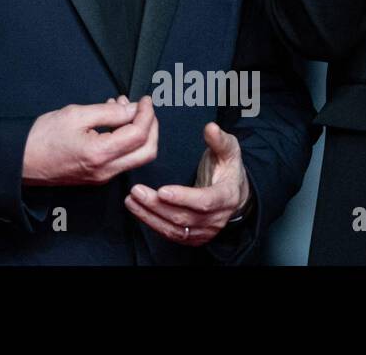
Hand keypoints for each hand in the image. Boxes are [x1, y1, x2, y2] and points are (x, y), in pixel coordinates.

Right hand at [22, 95, 156, 185]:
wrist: (22, 161)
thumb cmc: (42, 137)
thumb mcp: (75, 115)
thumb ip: (108, 112)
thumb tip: (132, 109)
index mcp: (100, 153)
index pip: (139, 134)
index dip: (146, 114)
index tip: (145, 99)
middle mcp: (106, 170)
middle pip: (147, 151)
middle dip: (152, 127)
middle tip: (143, 107)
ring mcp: (103, 176)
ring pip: (137, 157)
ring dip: (139, 132)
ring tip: (122, 108)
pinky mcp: (98, 177)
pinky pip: (122, 159)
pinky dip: (126, 140)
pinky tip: (113, 122)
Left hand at [125, 122, 248, 245]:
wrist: (234, 194)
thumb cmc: (227, 169)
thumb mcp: (229, 151)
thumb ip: (219, 140)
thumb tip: (211, 128)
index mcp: (227, 196)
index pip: (205, 201)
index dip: (184, 197)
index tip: (162, 190)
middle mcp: (216, 218)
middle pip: (184, 217)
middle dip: (158, 206)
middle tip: (136, 191)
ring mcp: (205, 231)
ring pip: (175, 229)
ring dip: (150, 216)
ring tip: (131, 200)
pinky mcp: (193, 237)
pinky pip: (171, 234)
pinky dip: (152, 223)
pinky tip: (138, 210)